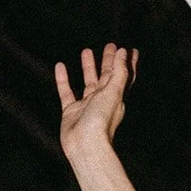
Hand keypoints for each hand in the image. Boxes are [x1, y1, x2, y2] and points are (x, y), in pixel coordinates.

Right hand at [54, 43, 136, 163]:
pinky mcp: (71, 112)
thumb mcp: (113, 92)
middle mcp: (102, 101)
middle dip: (108, 62)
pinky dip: (63, 80)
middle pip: (107, 77)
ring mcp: (87, 107)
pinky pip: (66, 92)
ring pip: (88, 82)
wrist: (85, 145)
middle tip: (109, 45)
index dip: (126, 63)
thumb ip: (118, 72)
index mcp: (115, 97)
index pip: (123, 76)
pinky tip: (60, 66)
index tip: (129, 50)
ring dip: (88, 67)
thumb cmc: (101, 121)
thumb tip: (122, 52)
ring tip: (87, 50)